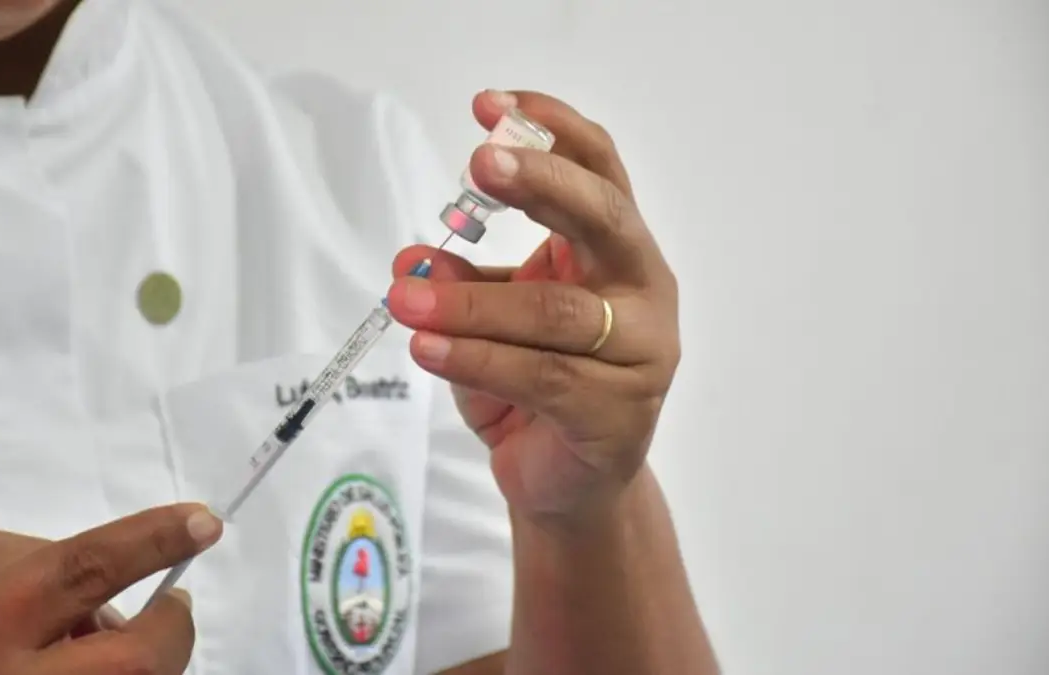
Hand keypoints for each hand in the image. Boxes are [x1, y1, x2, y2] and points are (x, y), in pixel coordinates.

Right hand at [0, 504, 222, 673]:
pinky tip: (86, 665)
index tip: (205, 523)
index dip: (153, 541)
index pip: (86, 571)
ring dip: (143, 661)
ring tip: (102, 640)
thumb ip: (47, 558)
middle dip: (172, 630)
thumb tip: (122, 584)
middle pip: (133, 665)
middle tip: (172, 604)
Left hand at [386, 89, 679, 525]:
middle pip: (604, 219)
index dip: (551, 131)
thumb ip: (464, 282)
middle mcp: (642, 290)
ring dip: (472, 301)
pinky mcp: (616, 412)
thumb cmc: (535, 386)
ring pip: (555, 312)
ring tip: (405, 298)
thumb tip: (414, 260)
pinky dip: (476, 358)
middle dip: (542, 185)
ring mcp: (639, 353)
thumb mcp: (490, 321)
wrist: (565, 482)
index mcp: (617, 250)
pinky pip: (540, 375)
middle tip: (480, 164)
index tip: (490, 108)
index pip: (599, 169)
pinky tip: (427, 347)